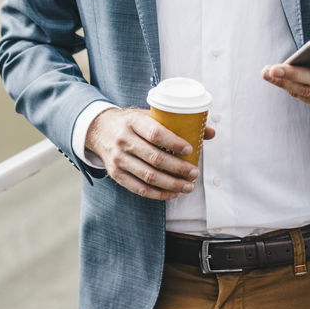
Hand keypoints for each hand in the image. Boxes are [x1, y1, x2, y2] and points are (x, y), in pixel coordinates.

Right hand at [85, 107, 215, 199]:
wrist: (100, 130)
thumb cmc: (131, 122)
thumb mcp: (149, 115)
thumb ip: (177, 123)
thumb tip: (209, 133)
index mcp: (133, 121)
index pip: (155, 133)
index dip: (174, 143)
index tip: (190, 150)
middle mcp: (123, 140)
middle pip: (154, 158)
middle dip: (178, 168)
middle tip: (194, 173)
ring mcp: (118, 159)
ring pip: (148, 176)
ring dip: (171, 184)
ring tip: (188, 186)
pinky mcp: (116, 174)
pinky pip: (139, 189)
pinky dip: (158, 194)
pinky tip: (172, 193)